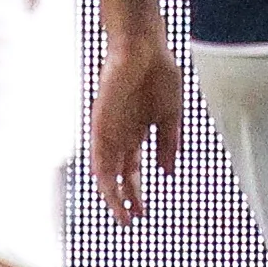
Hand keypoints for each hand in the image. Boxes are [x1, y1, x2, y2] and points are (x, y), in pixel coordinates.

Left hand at [91, 26, 185, 222]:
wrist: (145, 45)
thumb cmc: (158, 73)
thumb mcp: (170, 115)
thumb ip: (169, 144)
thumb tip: (168, 172)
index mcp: (136, 133)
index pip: (133, 170)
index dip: (136, 191)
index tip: (143, 212)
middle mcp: (119, 134)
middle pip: (118, 175)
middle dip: (124, 199)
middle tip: (130, 221)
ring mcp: (109, 128)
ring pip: (104, 169)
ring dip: (111, 193)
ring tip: (120, 214)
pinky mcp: (101, 118)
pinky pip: (97, 149)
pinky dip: (101, 169)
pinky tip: (106, 186)